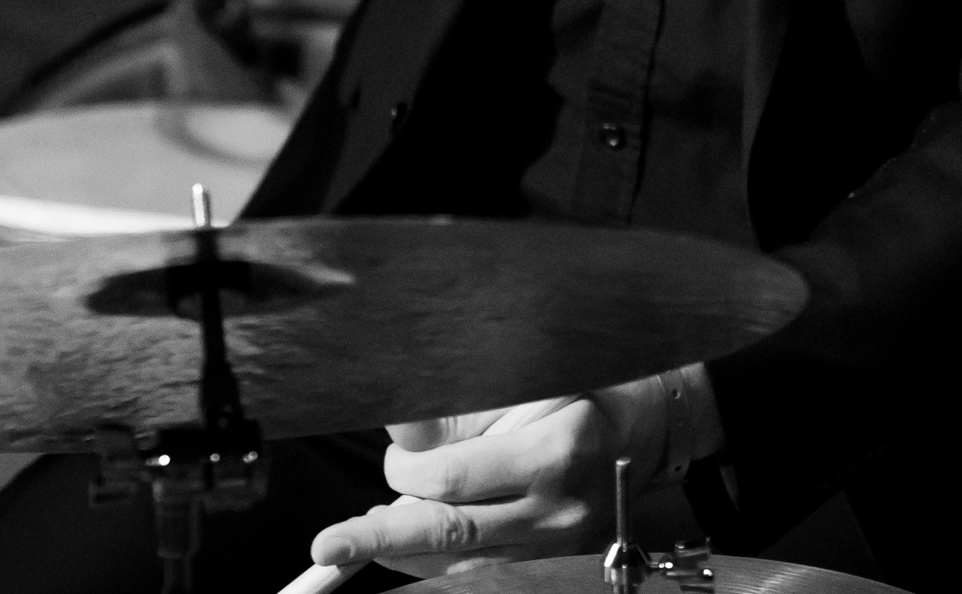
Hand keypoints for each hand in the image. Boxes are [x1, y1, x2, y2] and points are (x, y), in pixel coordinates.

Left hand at [307, 373, 681, 576]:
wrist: (631, 434)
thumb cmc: (566, 399)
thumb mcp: (514, 386)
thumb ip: (452, 414)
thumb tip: (398, 440)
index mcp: (553, 452)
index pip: (453, 479)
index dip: (407, 473)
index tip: (396, 461)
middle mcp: (558, 510)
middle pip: (452, 534)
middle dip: (381, 537)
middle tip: (330, 547)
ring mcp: (559, 547)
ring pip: (463, 564)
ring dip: (407, 550)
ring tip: (369, 534)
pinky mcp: (554, 565)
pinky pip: (483, 573)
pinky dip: (438, 562)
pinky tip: (413, 541)